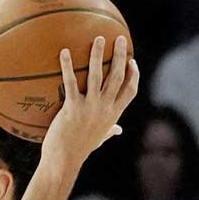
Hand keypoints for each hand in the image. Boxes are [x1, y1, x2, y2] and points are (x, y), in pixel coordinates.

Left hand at [43, 35, 139, 167]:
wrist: (64, 160)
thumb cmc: (80, 149)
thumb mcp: (99, 139)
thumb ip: (110, 131)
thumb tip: (118, 130)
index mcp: (113, 114)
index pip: (131, 91)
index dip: (133, 75)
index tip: (132, 61)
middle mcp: (105, 108)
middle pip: (117, 77)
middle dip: (120, 56)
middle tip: (119, 39)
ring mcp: (90, 107)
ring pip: (97, 75)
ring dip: (98, 54)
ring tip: (98, 38)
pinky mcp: (72, 108)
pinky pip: (71, 82)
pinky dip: (68, 66)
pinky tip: (65, 51)